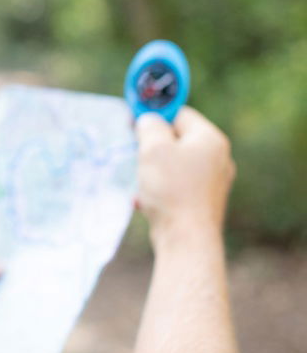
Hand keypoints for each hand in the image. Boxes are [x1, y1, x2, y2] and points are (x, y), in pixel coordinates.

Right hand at [135, 106, 235, 244]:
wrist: (187, 239)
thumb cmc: (170, 188)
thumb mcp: (153, 148)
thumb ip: (149, 126)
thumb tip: (149, 121)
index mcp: (210, 139)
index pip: (180, 113)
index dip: (155, 115)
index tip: (133, 124)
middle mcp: (218, 158)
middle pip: (179, 139)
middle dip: (153, 146)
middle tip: (136, 154)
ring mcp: (214, 182)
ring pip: (177, 164)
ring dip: (155, 170)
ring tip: (142, 182)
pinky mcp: (205, 202)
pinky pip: (179, 186)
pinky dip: (161, 189)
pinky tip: (146, 201)